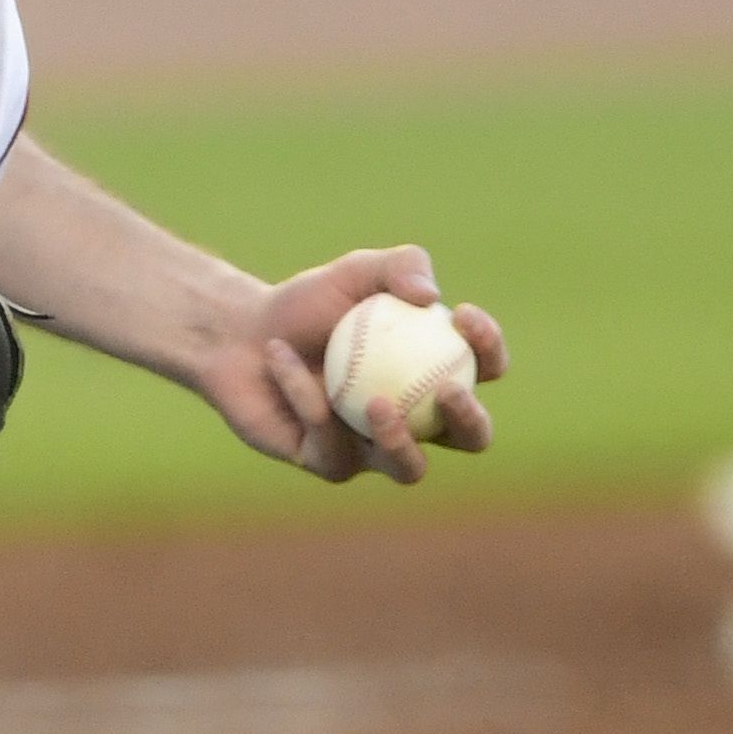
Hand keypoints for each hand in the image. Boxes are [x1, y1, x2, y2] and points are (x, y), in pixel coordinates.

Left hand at [198, 247, 508, 485]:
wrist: (243, 335)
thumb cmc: (309, 303)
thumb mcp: (355, 271)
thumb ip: (400, 266)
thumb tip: (431, 297)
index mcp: (436, 373)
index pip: (483, 368)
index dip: (490, 347)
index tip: (464, 315)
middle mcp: (416, 420)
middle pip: (468, 437)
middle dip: (470, 420)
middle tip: (447, 390)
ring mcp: (374, 451)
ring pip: (407, 467)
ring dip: (400, 441)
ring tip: (379, 401)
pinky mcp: (329, 464)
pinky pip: (329, 441)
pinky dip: (304, 393)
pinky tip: (281, 357)